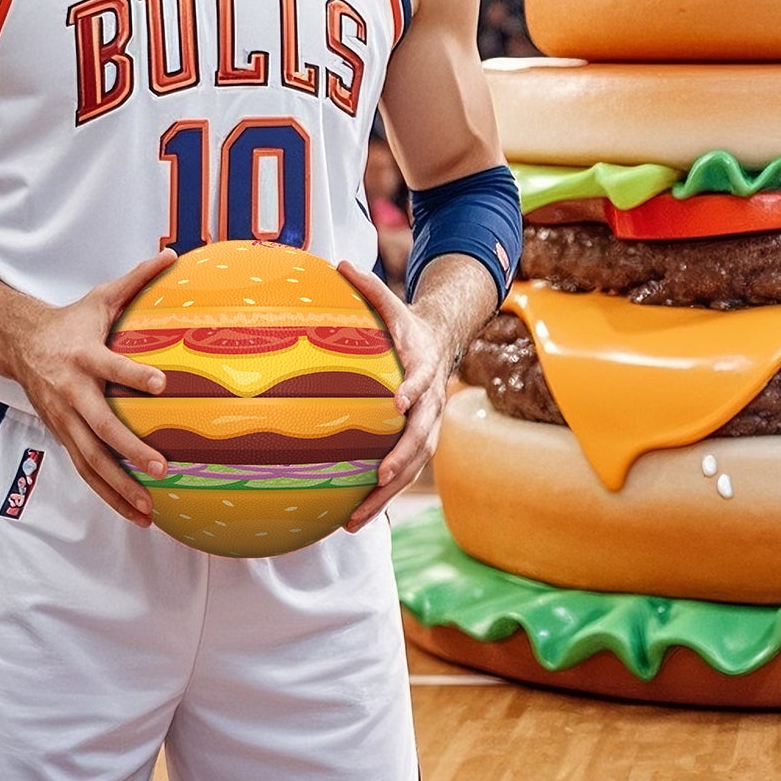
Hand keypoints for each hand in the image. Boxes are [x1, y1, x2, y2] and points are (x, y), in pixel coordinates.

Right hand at [7, 250, 175, 525]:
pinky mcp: (63, 436)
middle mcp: (72, 393)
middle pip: (101, 427)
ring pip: (91, 460)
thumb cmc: (71, 321)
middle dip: (130, 451)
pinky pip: (86, 471)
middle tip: (161, 467)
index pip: (111, 367)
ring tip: (149, 510)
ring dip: (119, 487)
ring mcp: (65, 420)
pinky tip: (133, 512)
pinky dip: (108, 493)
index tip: (161, 385)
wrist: (19, 345)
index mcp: (84, 356)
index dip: (134, 375)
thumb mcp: (101, 296)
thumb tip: (172, 253)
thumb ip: (137, 279)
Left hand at [340, 261, 453, 531]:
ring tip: (358, 518)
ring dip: (389, 493)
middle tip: (378, 477)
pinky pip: (404, 473)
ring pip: (414, 464)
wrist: (440, 342)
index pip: (422, 379)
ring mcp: (428, 424)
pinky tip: (355, 518)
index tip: (399, 402)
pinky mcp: (419, 442)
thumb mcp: (392, 303)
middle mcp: (431, 400)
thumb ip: (368, 287)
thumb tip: (340, 262)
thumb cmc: (406, 324)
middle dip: (402, 458)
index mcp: (423, 365)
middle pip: (422, 434)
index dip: (414, 389)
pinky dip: (384, 497)